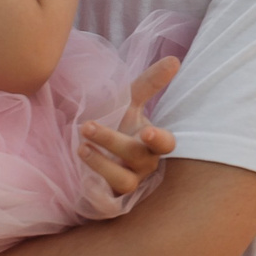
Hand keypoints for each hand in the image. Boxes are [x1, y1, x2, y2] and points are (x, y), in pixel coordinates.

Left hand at [79, 58, 180, 197]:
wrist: (98, 147)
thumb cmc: (121, 123)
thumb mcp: (131, 100)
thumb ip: (150, 82)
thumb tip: (174, 60)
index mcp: (154, 141)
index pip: (166, 144)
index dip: (159, 139)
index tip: (146, 131)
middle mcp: (145, 163)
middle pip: (137, 157)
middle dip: (112, 141)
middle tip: (87, 126)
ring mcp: (129, 181)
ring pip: (123, 179)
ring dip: (101, 164)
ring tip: (81, 147)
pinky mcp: (111, 195)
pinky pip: (107, 196)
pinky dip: (95, 183)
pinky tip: (80, 167)